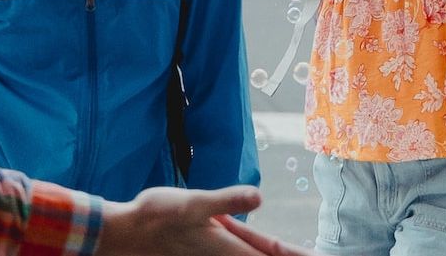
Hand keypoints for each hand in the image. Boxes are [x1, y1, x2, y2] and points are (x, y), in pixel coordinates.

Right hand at [97, 186, 316, 255]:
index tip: (321, 255)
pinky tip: (251, 241)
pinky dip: (252, 248)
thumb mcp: (194, 202)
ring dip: (271, 251)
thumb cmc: (156, 217)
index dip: (299, 255)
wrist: (123, 234)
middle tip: (317, 253)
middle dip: (290, 254)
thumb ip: (227, 200)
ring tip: (291, 249)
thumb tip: (259, 195)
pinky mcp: (204, 254)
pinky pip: (236, 253)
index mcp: (230, 250)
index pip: (274, 255)